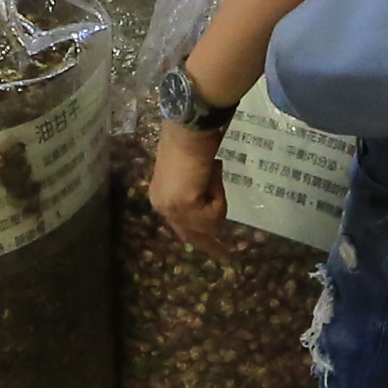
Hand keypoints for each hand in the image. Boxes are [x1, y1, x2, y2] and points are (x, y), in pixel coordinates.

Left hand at [145, 112, 228, 245]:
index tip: (214, 246)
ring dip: (218, 199)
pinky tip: (211, 172)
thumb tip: (212, 208)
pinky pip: (215, 213)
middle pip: (191, 233)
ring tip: (212, 171)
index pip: (180, 225)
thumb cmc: (191, 143)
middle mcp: (162, 206)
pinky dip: (219, 194)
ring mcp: (172, 208)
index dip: (198, 236)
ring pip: (209, 223)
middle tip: (226, 257)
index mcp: (160, 197)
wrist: (188, 130)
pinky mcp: (185, 206)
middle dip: (210, 244)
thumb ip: (198, 194)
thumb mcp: (195, 176)